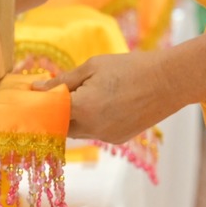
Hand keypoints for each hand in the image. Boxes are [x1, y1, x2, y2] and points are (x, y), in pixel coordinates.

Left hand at [37, 50, 174, 145]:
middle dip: (57, 111)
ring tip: (90, 95)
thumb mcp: (92, 66)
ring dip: (76, 117)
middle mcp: (92, 128)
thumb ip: (63, 80)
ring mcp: (106, 137)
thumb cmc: (130, 67)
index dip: (41, 103)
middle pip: (61, 125)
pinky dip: (93, 121)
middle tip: (61, 93)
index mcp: (83, 108)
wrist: (169, 81)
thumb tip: (36, 88)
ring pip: (79, 131)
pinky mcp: (118, 139)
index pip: (48, 112)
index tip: (36, 94)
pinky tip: (107, 104)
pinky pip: (96, 132)